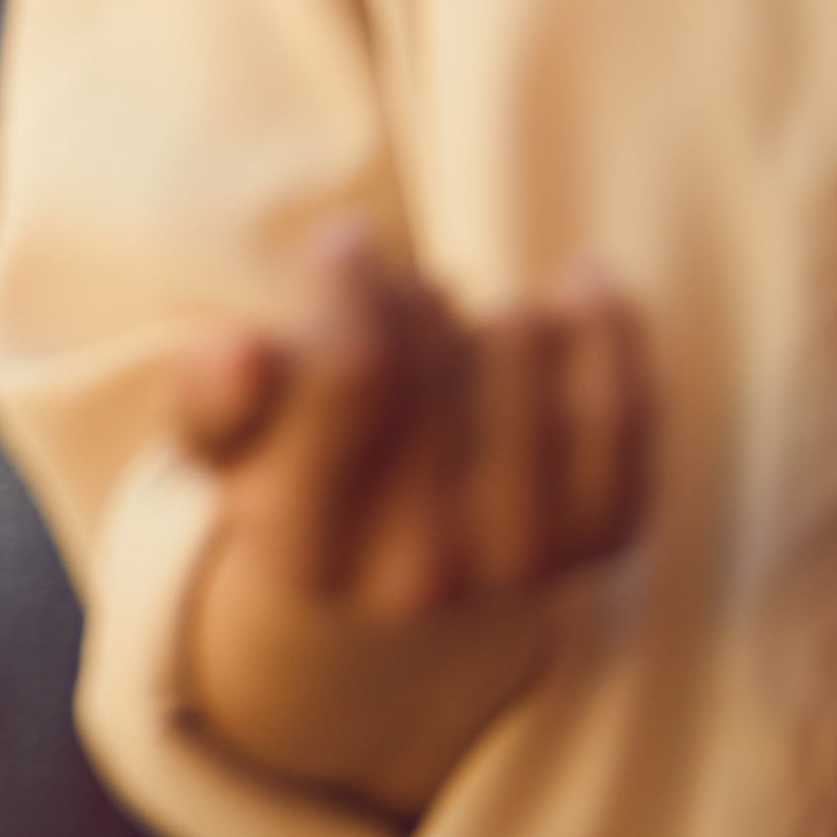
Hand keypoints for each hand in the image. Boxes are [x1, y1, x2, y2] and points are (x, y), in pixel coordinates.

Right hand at [170, 217, 647, 829]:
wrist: (386, 597)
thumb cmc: (289, 482)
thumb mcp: (221, 446)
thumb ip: (211, 397)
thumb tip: (239, 349)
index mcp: (305, 548)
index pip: (355, 375)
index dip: (353, 283)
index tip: (345, 239)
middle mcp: (420, 575)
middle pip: (433, 357)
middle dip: (411, 296)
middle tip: (396, 291)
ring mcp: (519, 563)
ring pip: (523, 366)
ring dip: (490, 314)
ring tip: (459, 316)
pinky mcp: (599, 542)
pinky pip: (625, 411)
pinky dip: (611, 335)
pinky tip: (584, 283)